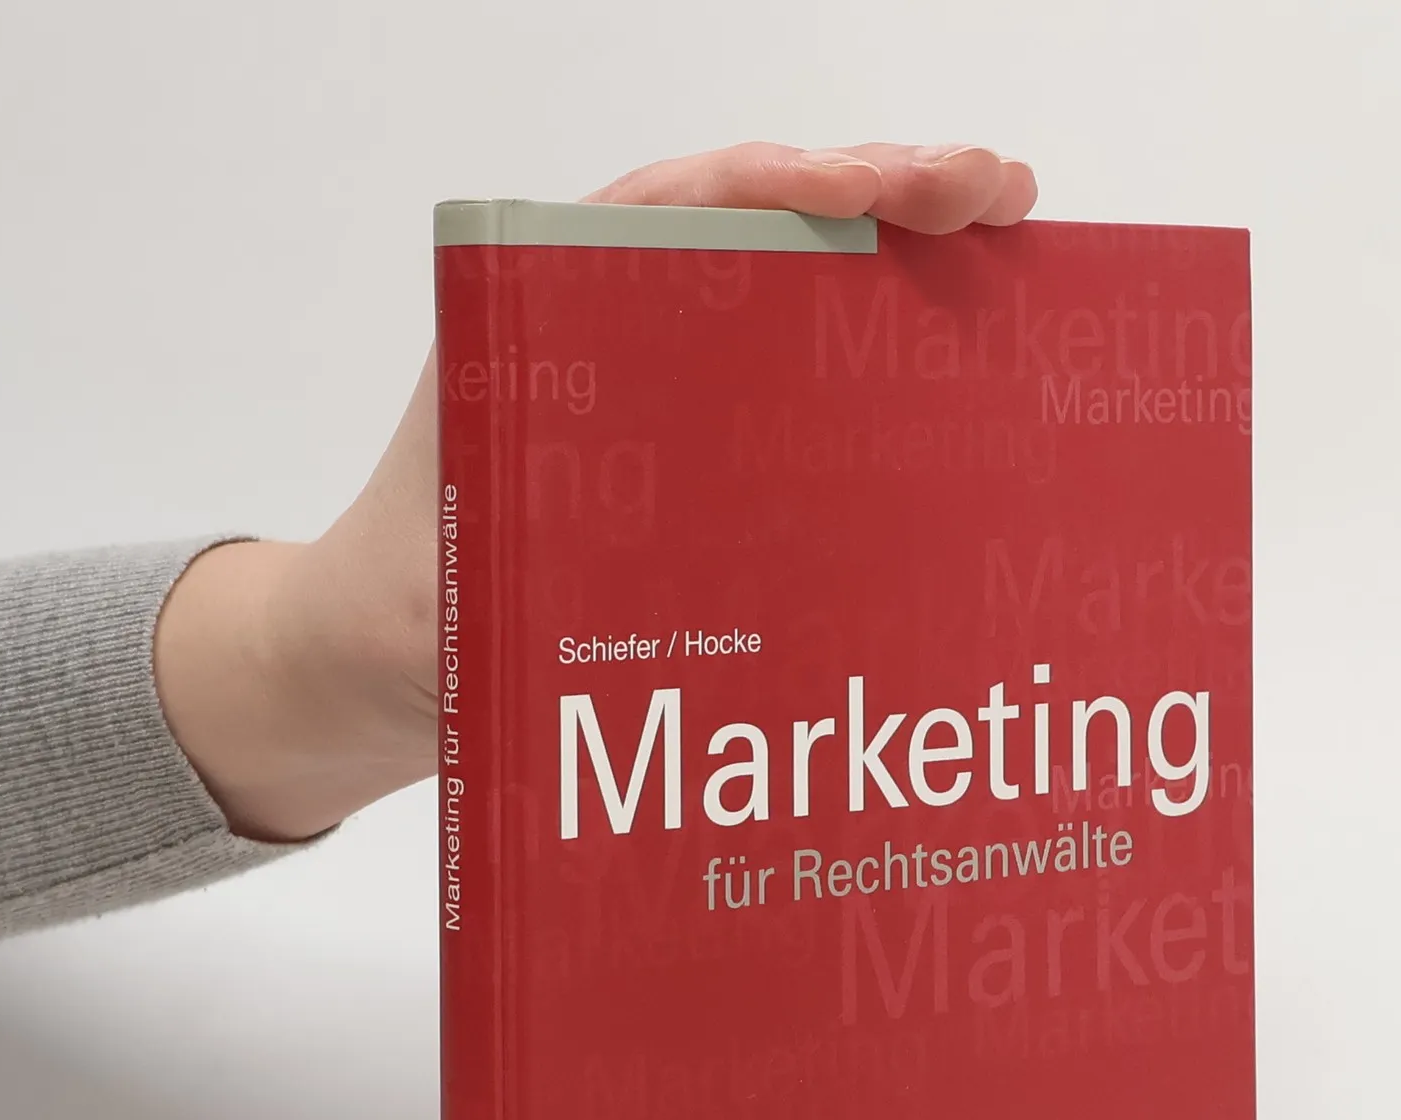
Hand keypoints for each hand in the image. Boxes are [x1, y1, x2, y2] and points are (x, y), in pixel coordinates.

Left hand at [153, 143, 1038, 842]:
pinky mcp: (707, 435)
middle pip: (769, 218)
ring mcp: (674, 373)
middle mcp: (622, 319)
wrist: (391, 653)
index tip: (885, 192)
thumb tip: (614, 577)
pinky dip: (883, 344)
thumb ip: (510, 569)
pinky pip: (804, 369)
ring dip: (905, 251)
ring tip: (1009, 239)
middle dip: (889, 189)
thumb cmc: (421, 603)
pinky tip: (958, 351)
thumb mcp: (461, 576)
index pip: (689, 209)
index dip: (794, 185)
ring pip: (800, 280)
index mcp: (555, 311)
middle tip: (1001, 196)